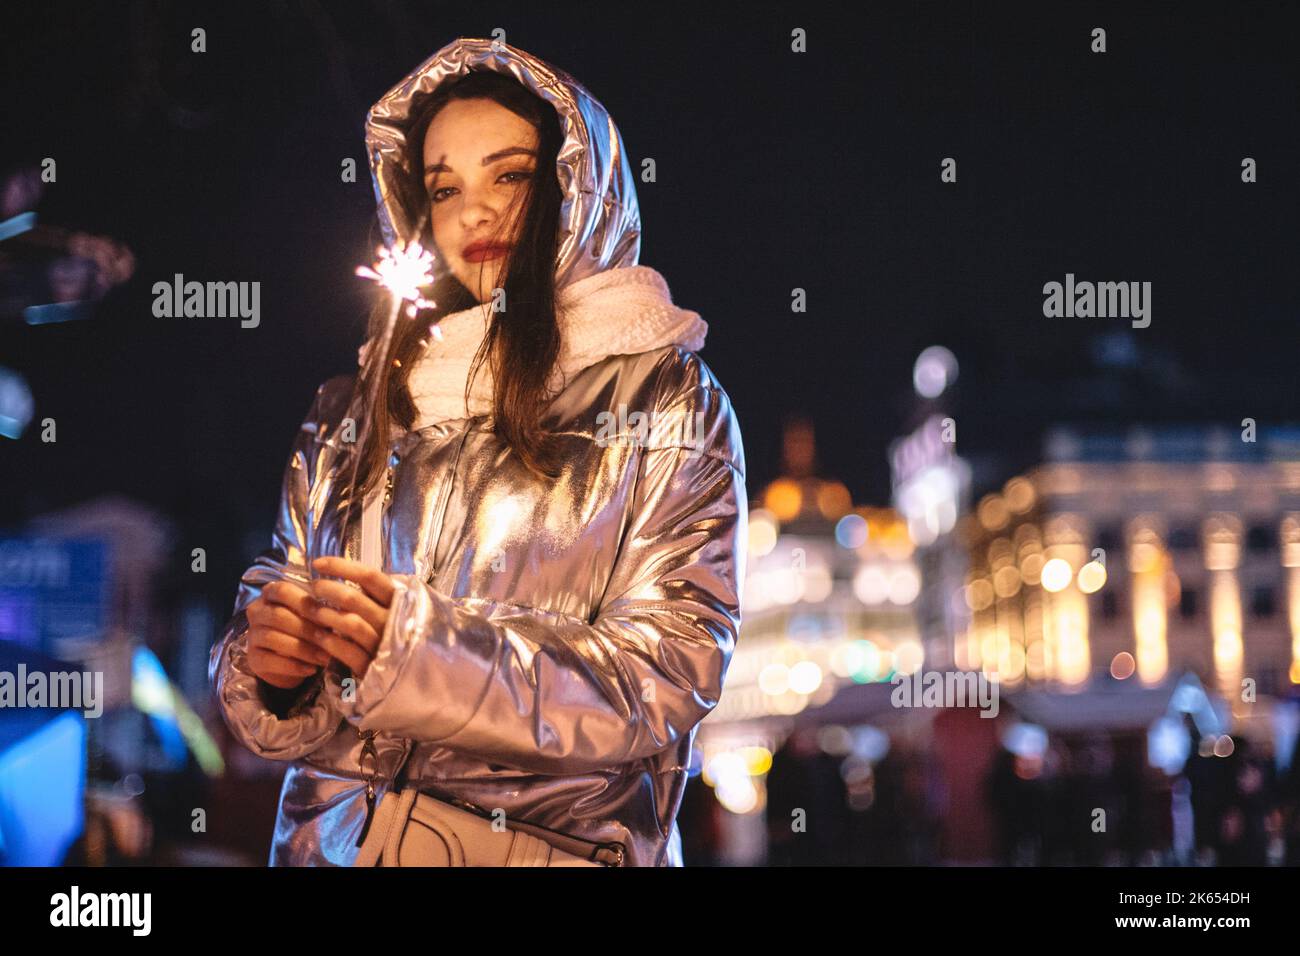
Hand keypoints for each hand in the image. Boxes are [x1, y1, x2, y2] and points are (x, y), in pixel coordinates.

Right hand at [245, 580, 333, 688]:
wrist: (293, 661)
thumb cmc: (308, 630)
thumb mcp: (315, 616)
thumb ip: (322, 610)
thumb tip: (340, 614)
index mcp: (272, 593)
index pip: (282, 591)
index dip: (304, 601)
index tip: (326, 613)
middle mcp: (257, 611)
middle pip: (278, 615)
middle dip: (307, 629)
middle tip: (330, 640)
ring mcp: (252, 635)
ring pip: (273, 638)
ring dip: (303, 649)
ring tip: (325, 657)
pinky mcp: (252, 658)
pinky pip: (270, 661)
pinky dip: (293, 666)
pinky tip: (311, 669)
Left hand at [302, 556, 396, 681]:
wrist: (413, 675)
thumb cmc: (396, 632)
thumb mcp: (392, 608)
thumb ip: (375, 594)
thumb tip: (343, 572)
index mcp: (399, 601)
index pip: (370, 576)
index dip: (341, 567)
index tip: (318, 563)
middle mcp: (393, 621)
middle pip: (354, 598)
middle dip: (327, 589)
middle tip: (313, 587)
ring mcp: (383, 644)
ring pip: (349, 623)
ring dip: (324, 614)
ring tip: (309, 609)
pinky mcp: (373, 666)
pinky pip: (346, 651)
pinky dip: (329, 641)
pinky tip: (317, 635)